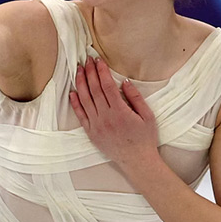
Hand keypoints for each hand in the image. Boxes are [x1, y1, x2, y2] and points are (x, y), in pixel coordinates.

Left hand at [69, 57, 159, 172]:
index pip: (107, 86)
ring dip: (81, 83)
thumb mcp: (147, 116)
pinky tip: (73, 92)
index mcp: (119, 111)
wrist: (137, 161)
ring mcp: (96, 125)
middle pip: (94, 90)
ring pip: (85, 100)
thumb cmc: (145, 138)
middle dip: (90, 73)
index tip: (98, 60)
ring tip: (79, 71)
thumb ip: (135, 98)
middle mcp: (105, 117)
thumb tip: (124, 82)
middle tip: (87, 60)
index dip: (101, 71)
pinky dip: (75, 103)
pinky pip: (80, 115)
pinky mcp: (91, 133)